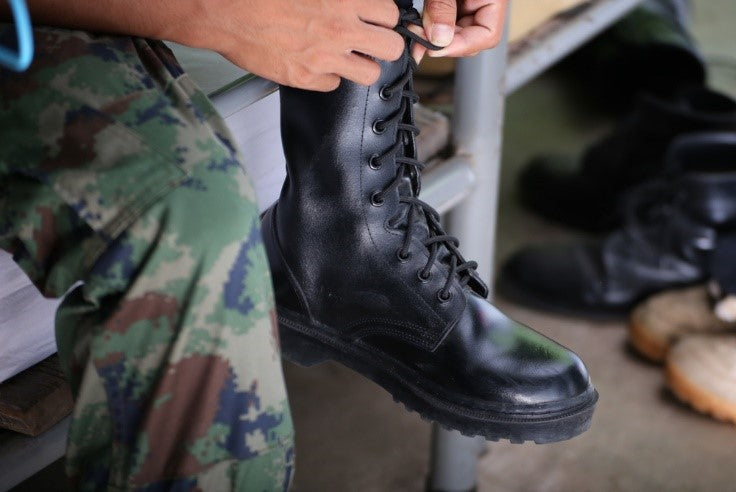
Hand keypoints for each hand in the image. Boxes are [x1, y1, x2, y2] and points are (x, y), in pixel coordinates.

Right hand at [187, 0, 405, 90]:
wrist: (224, 11)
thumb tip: (354, 2)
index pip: (391, 15)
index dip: (385, 19)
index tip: (379, 21)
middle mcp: (340, 30)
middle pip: (392, 48)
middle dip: (384, 46)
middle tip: (371, 43)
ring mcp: (324, 58)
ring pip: (370, 74)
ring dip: (362, 66)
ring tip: (348, 58)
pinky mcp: (306, 79)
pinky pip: (334, 85)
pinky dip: (328, 76)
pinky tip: (316, 63)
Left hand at [417, 0, 506, 59]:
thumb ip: (444, 8)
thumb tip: (440, 39)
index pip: (488, 36)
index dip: (460, 46)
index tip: (434, 49)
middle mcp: (484, 4)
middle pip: (470, 39)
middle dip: (443, 43)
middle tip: (418, 40)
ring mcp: (470, 5)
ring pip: (456, 33)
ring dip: (434, 37)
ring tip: (415, 31)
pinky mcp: (454, 4)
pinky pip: (445, 23)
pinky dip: (430, 27)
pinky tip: (418, 26)